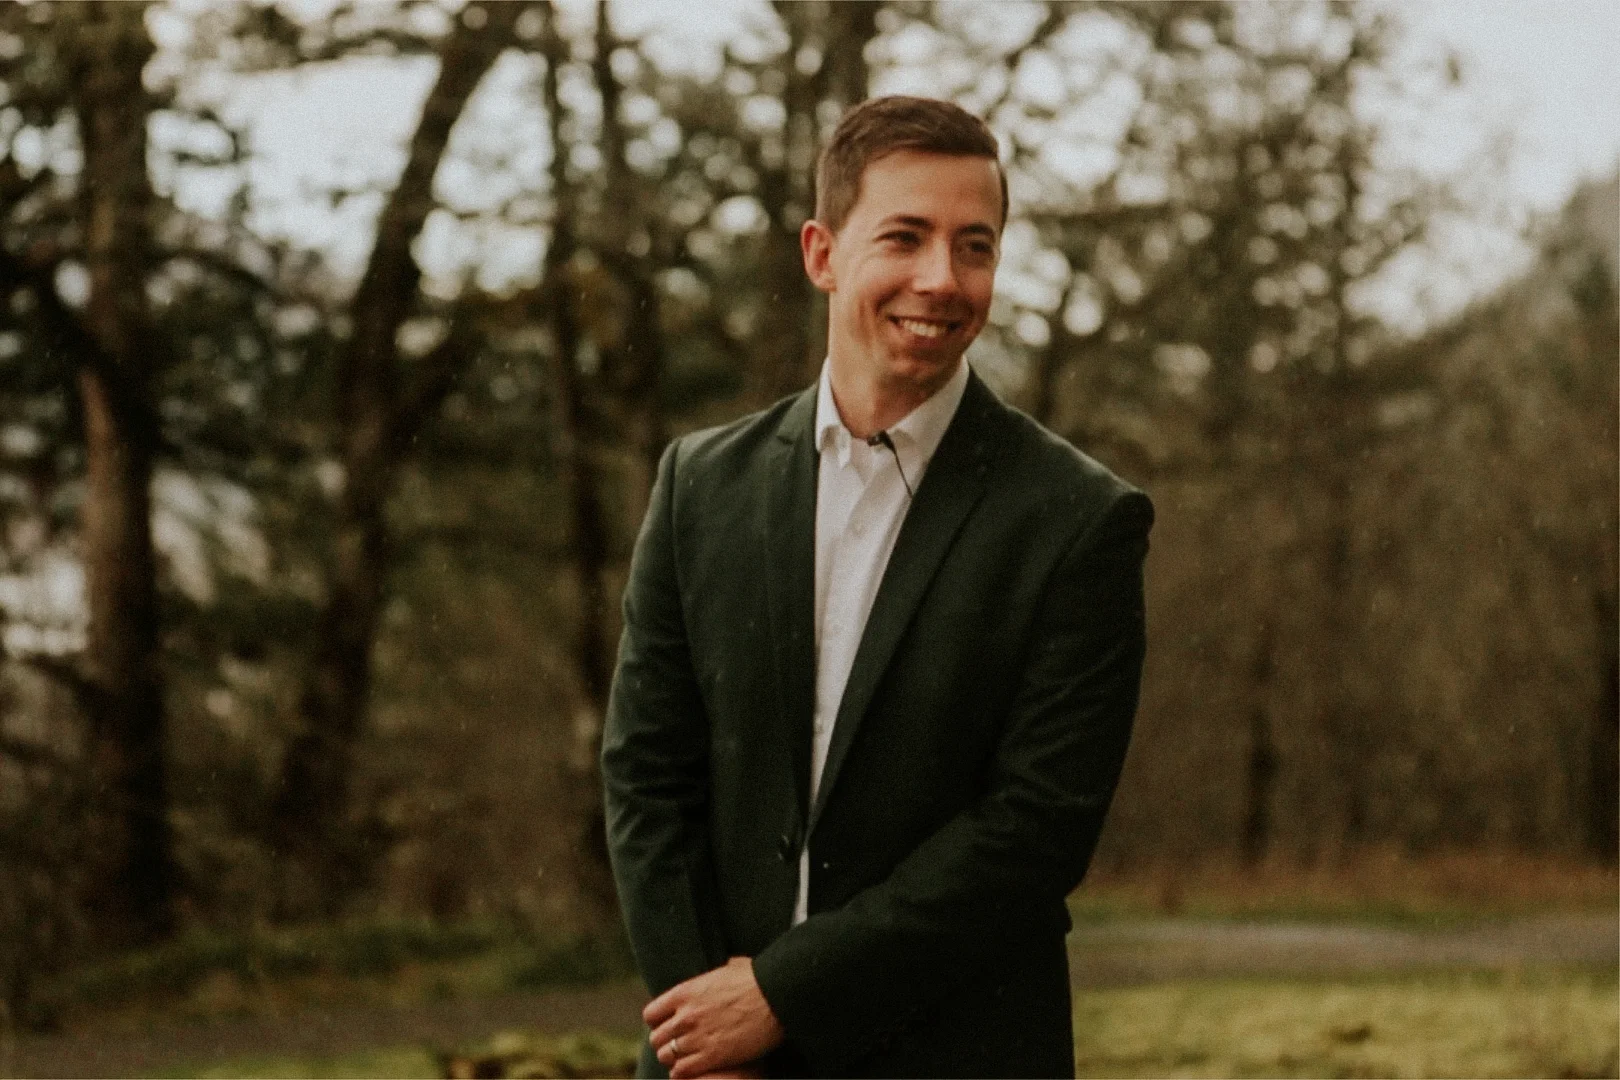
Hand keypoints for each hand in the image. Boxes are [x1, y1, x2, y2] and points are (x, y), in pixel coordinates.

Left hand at [644, 956, 783, 1078]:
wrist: (775, 996)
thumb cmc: (757, 978)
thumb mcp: (728, 968)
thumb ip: (712, 977)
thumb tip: (718, 974)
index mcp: (685, 992)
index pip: (651, 1014)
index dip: (659, 1022)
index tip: (669, 1025)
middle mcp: (685, 1015)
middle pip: (657, 1038)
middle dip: (666, 1042)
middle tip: (678, 1045)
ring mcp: (697, 1037)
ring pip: (667, 1056)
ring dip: (674, 1058)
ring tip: (686, 1058)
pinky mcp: (712, 1056)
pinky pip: (682, 1071)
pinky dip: (683, 1072)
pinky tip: (693, 1068)